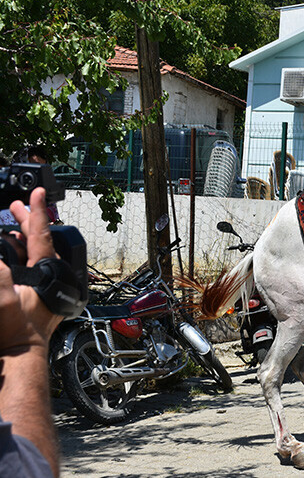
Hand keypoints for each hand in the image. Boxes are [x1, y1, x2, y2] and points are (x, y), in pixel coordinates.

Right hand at [0, 188, 59, 353]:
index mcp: (47, 272)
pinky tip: (8, 255)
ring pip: (35, 255)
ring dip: (19, 241)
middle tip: (17, 207)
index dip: (37, 211)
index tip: (38, 192)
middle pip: (40, 242)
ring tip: (7, 230)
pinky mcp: (40, 298)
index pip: (42, 234)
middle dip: (27, 223)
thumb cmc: (13, 332)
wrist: (18, 357)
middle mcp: (51, 278)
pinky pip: (31, 270)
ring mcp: (46, 288)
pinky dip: (19, 259)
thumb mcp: (0, 295)